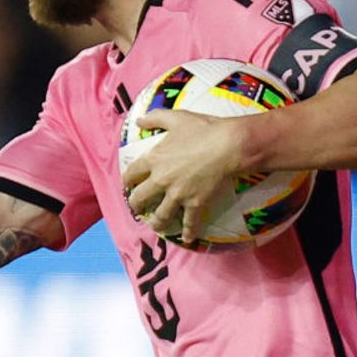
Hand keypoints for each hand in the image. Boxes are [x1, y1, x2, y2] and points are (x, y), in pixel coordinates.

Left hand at [120, 110, 246, 245]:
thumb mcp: (175, 117)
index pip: (132, 174)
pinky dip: (188, 232)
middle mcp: (161, 180)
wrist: (228, 145)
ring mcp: (178, 194)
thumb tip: (138, 121)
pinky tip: (187, 238)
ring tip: (155, 227)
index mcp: (154, 159)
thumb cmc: (202, 129)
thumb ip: (154, 118)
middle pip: (140, 198)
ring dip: (156, 223)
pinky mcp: (195, 204)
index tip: (128, 185)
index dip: (127, 181)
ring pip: (160, 215)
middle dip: (136, 205)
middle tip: (137, 208)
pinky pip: (189, 223)